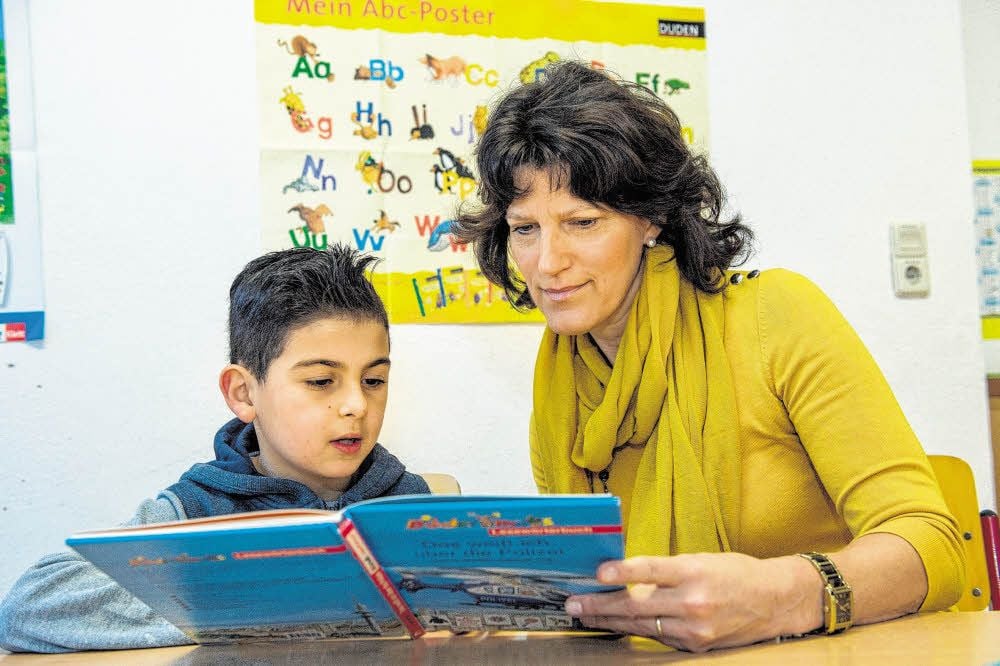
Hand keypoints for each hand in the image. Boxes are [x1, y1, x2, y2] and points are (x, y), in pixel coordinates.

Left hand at [564, 553, 819, 651]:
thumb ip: (665, 571)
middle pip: (637, 605)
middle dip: (600, 605)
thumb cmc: (735, 573)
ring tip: (585, 614)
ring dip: (609, 621)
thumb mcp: (700, 560)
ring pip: (642, 625)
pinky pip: (659, 637)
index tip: (598, 572)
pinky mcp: (697, 646)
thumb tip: (624, 577)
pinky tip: (615, 625)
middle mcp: (694, 601)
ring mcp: (695, 628)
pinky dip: (635, 630)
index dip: (622, 571)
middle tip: (573, 603)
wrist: (775, 601)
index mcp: (694, 571)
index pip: (651, 570)